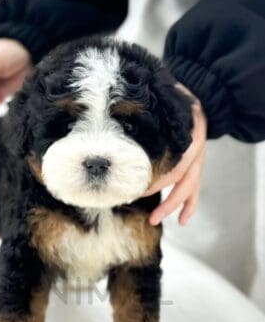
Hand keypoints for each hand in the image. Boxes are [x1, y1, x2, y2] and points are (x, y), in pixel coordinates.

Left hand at [144, 84, 206, 225]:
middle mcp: (196, 153)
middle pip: (181, 183)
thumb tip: (119, 114)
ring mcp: (198, 162)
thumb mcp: (166, 104)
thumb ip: (148, 114)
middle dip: (165, 201)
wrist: (203, 101)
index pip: (174, 167)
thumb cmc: (177, 102)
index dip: (156, 181)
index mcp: (188, 139)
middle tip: (148, 215)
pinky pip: (195, 189)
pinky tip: (182, 220)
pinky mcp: (197, 167)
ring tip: (155, 219)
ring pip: (189, 189)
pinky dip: (189, 205)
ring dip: (173, 206)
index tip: (136, 187)